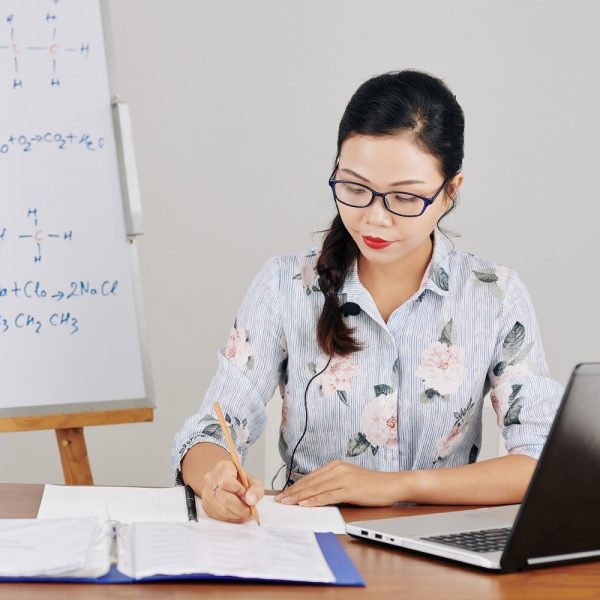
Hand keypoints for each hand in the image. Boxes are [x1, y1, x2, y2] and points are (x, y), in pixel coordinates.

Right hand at [201, 460, 263, 522]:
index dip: (238, 490)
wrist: (229, 482)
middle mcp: (211, 480)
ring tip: (244, 512)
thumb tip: (251, 500)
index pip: (226, 482)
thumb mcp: (253, 481)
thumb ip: (255, 490)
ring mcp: (206, 493)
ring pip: (221, 510)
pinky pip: (218, 517)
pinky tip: (236, 514)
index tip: (245, 493)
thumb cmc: (240, 481)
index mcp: (222, 468)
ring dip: (236, 515)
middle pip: (223, 498)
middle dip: (240, 507)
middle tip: (249, 510)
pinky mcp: (206, 506)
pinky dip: (230, 518)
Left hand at [274, 460, 405, 506]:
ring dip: (299, 496)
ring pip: (316, 488)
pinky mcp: (350, 489)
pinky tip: (305, 504)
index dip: (296, 486)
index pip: (310, 477)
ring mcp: (344, 478)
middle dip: (293, 491)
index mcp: (336, 465)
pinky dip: (315, 500)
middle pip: (310, 482)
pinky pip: (328, 495)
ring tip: (287, 502)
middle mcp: (338, 469)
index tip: (284, 493)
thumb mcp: (348, 479)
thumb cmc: (371, 485)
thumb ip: (332, 483)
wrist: (392, 484)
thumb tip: (314, 493)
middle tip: (279, 500)